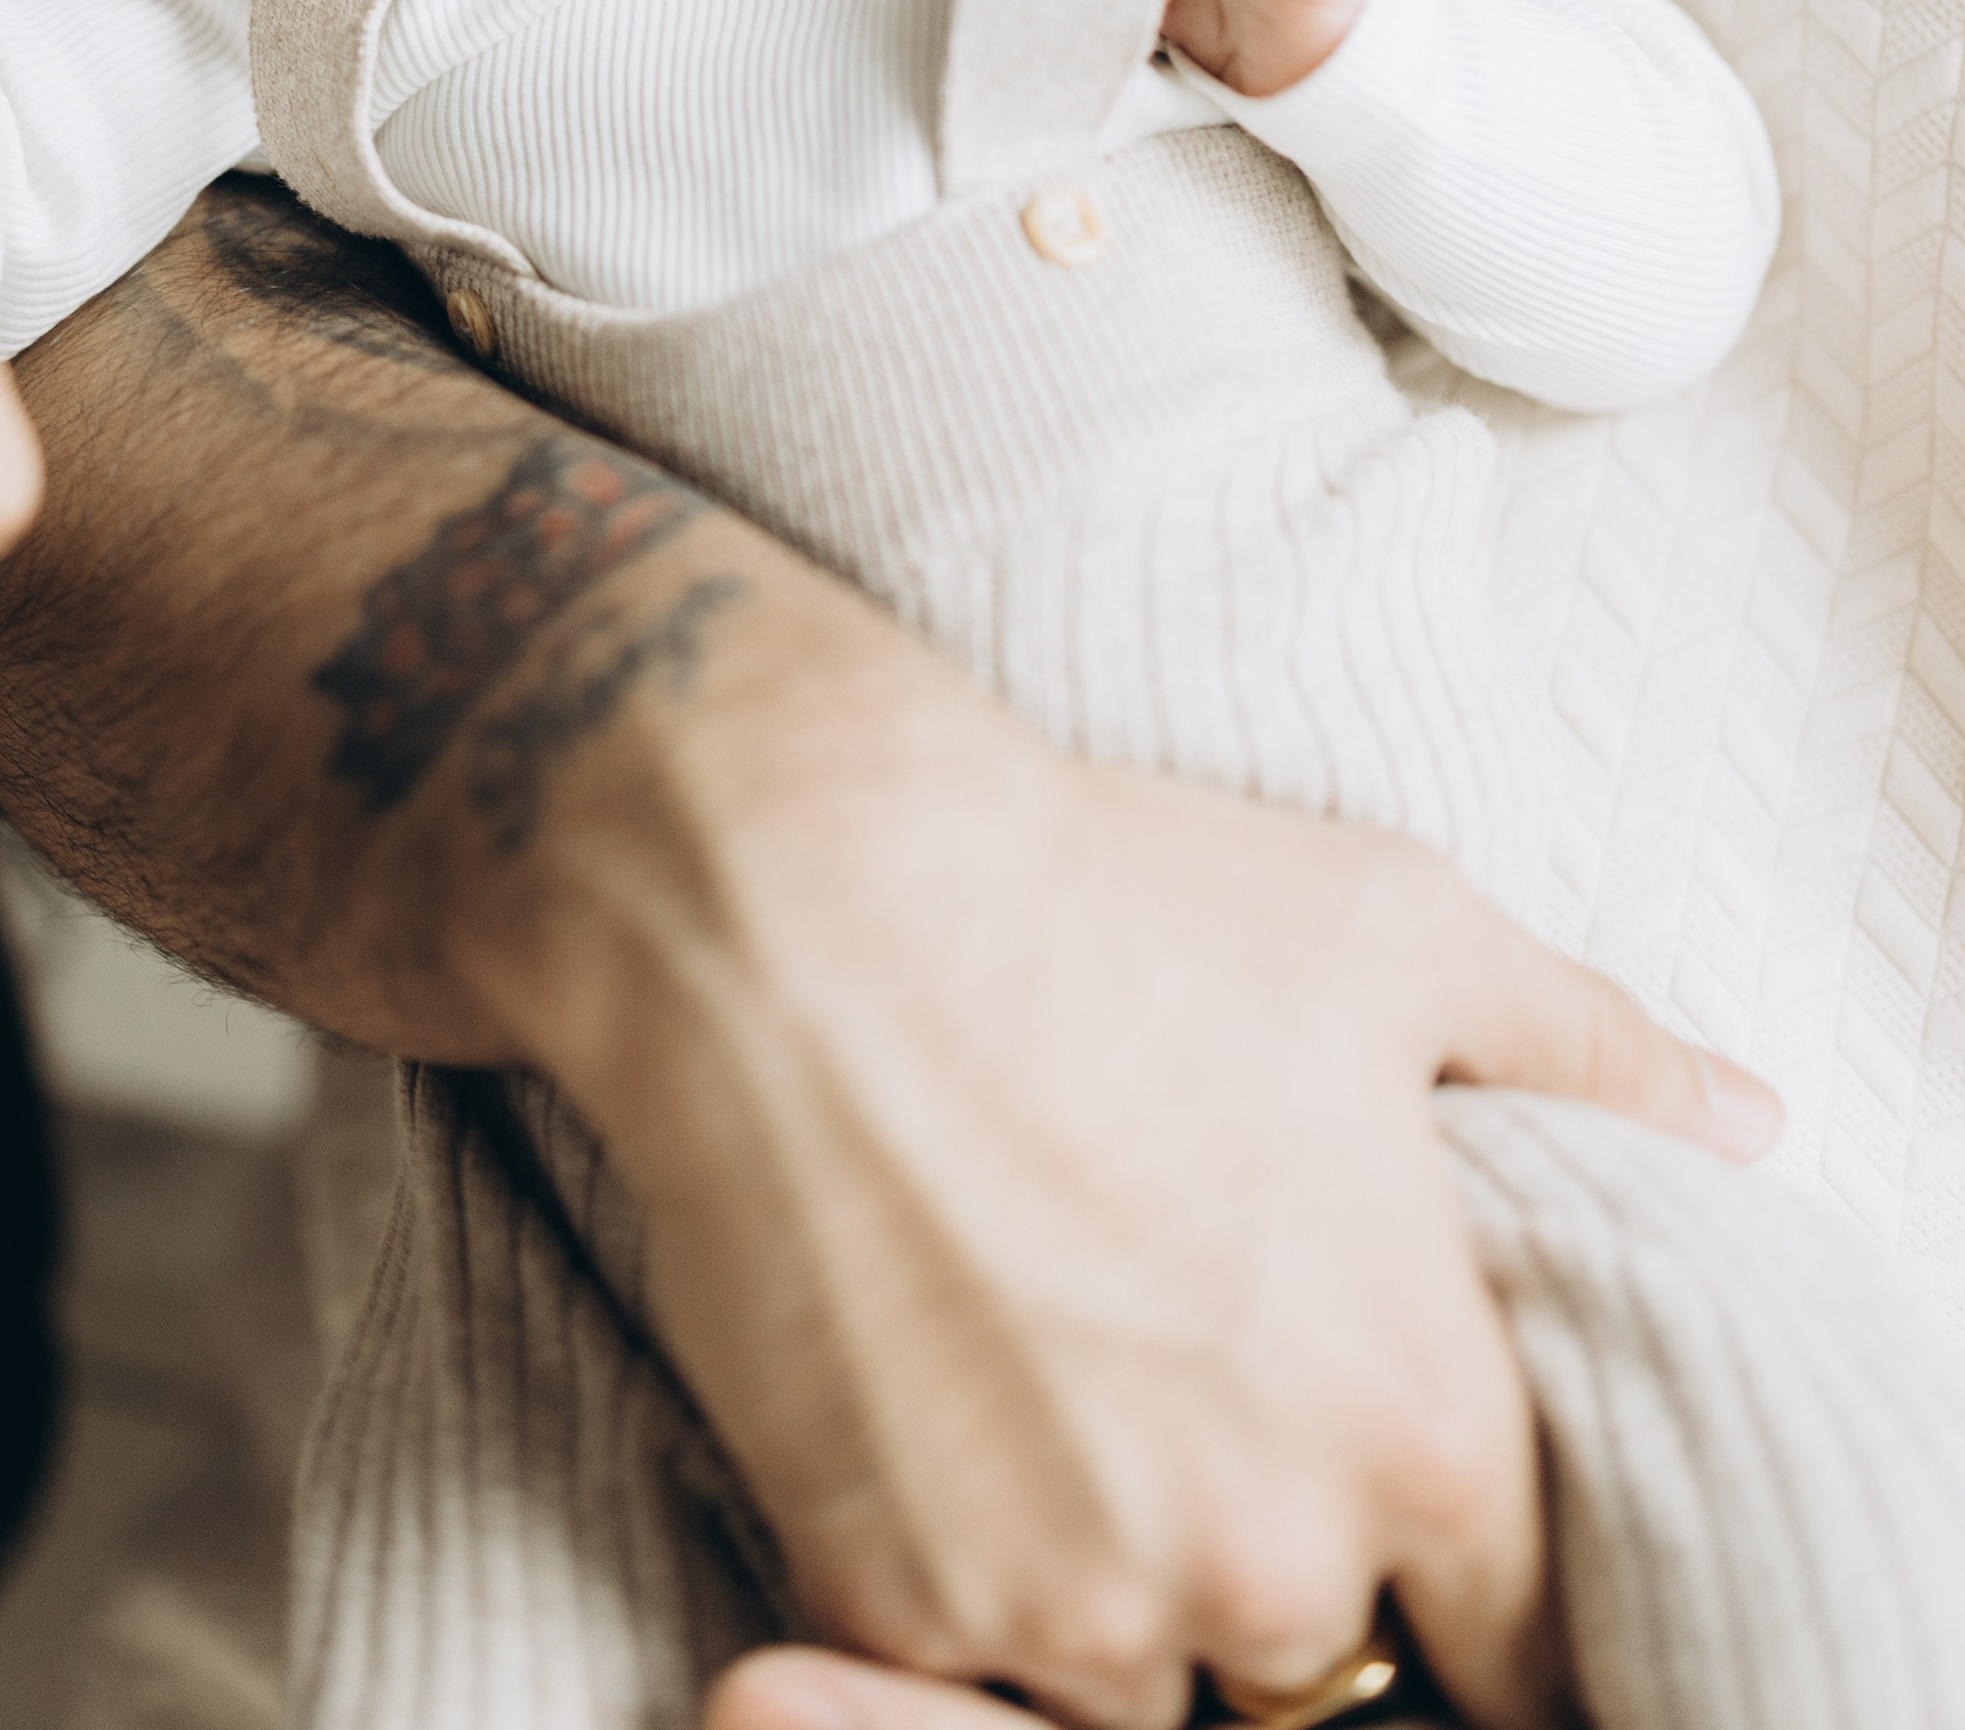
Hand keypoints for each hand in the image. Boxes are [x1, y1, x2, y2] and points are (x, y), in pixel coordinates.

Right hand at [505, 655, 1776, 1729]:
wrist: (800, 898)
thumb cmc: (1114, 890)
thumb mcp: (1391, 930)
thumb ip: (1587, 1044)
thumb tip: (1742, 1111)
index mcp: (1421, 1418)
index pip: (1513, 1633)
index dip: (1461, 1564)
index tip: (1392, 1487)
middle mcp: (1266, 1551)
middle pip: (1318, 1663)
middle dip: (1276, 1556)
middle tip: (1194, 1400)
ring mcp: (1066, 1596)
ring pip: (1136, 1679)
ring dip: (1116, 1578)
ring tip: (1058, 1392)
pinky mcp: (887, 1593)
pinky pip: (954, 1657)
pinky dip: (955, 1567)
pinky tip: (930, 1396)